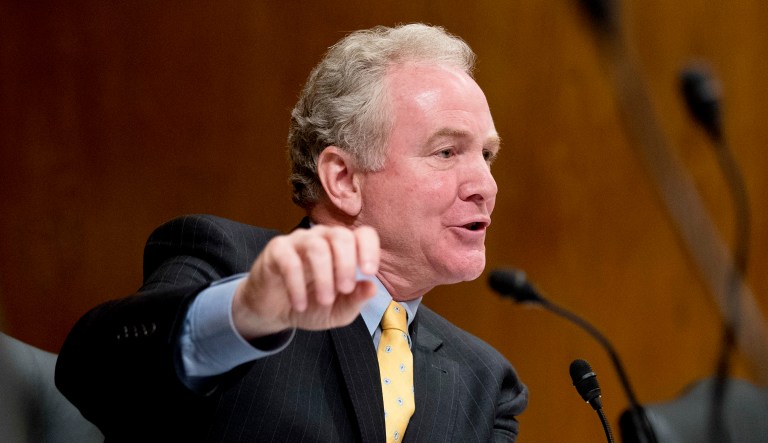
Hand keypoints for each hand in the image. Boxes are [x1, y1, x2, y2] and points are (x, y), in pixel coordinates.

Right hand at [232, 224, 379, 339]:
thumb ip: (356, 300)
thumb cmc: (311, 305)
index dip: (370, 249)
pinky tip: (300, 304)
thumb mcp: (338, 311)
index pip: (363, 234)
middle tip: (344, 289)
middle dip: (346, 264)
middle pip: (341, 235)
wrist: (274, 312)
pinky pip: (290, 261)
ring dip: (324, 276)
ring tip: (324, 300)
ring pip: (317, 247)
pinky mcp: (277, 249)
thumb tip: (372, 287)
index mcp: (344, 249)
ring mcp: (299, 241)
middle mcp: (323, 238)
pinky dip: (297, 285)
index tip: (368, 273)